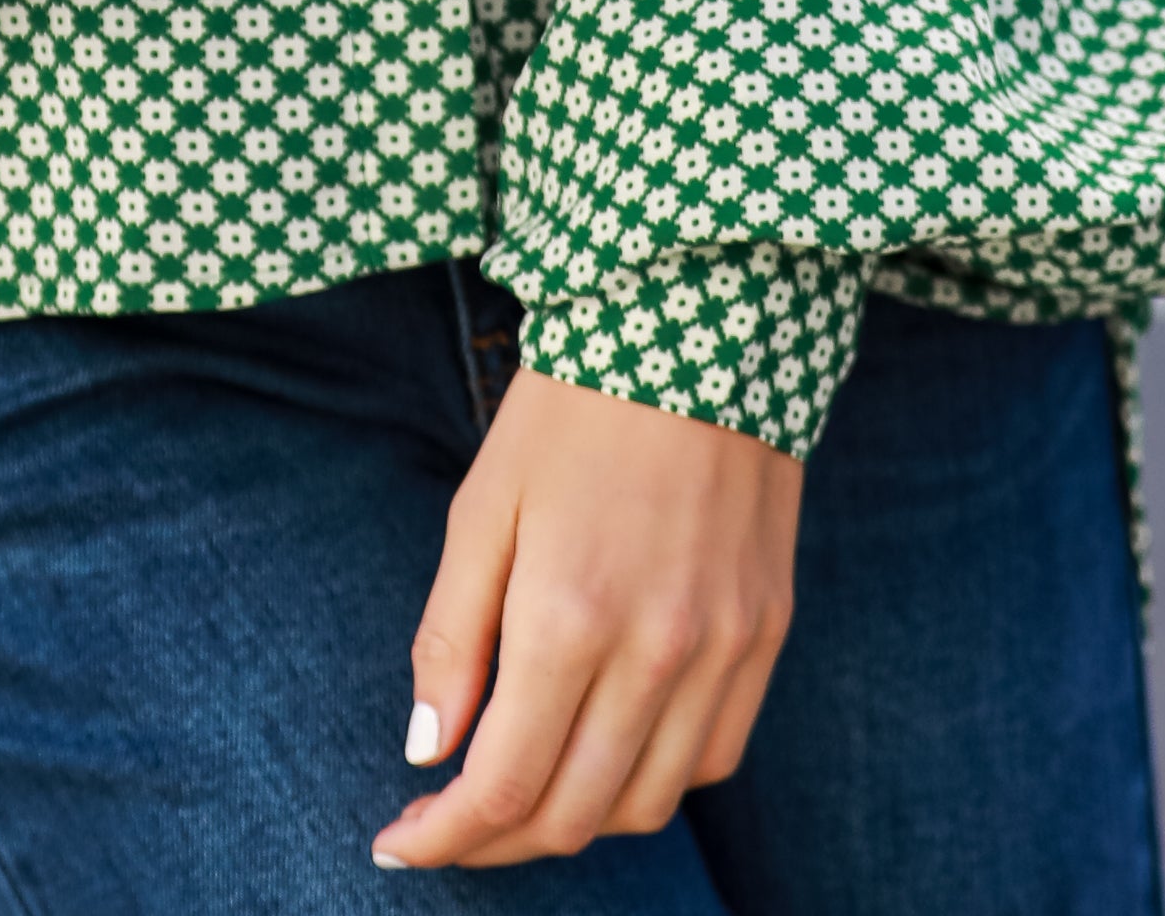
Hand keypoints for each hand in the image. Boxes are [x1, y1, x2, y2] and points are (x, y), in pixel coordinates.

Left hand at [374, 371, 800, 868]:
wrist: (700, 320)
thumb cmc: (571, 404)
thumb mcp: (483, 504)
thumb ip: (450, 636)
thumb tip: (426, 751)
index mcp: (570, 617)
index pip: (500, 787)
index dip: (441, 838)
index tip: (397, 843)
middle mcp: (657, 652)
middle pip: (571, 814)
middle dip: (493, 842)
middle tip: (444, 825)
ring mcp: (725, 649)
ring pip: (645, 803)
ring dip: (573, 820)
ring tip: (519, 789)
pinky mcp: (767, 634)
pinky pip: (711, 757)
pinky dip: (651, 778)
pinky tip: (606, 746)